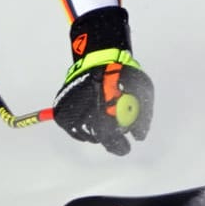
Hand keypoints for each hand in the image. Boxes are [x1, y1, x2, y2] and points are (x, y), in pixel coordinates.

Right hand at [53, 6, 154, 155]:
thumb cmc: (121, 73)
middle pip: (97, 137)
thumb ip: (142, 115)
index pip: (109, 135)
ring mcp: (70, 109)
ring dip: (98, 132)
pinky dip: (85, 127)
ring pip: (86, 134)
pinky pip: (74, 129)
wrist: (98, 57)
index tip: (126, 148)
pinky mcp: (62, 110)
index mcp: (103, 104)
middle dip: (110, 141)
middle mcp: (84, 108)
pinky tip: (94, 115)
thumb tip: (139, 136)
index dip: (118, 145)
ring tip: (107, 119)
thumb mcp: (141, 89)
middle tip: (119, 141)